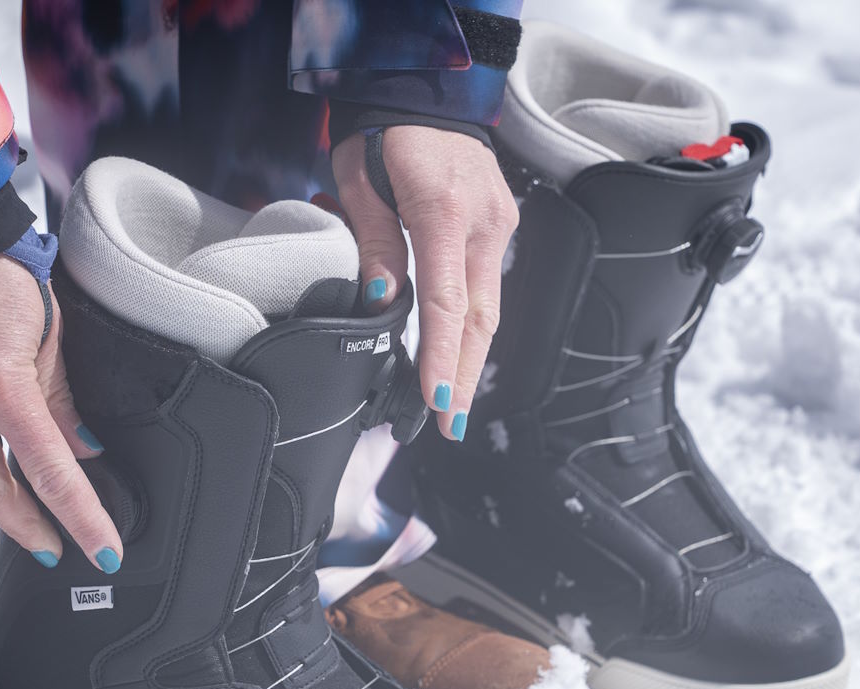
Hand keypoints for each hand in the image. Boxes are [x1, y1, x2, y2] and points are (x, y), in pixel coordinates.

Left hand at [332, 126, 519, 440]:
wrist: (423, 90)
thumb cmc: (384, 133)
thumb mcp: (361, 184)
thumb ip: (375, 245)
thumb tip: (382, 301)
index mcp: (444, 213)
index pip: (446, 302)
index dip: (442, 357)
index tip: (437, 401)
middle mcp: (483, 223)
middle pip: (480, 317)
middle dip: (465, 376)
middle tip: (450, 426)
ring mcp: (497, 223)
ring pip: (489, 306)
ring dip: (472, 358)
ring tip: (453, 405)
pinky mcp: (499, 223)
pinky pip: (487, 285)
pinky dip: (474, 325)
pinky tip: (460, 354)